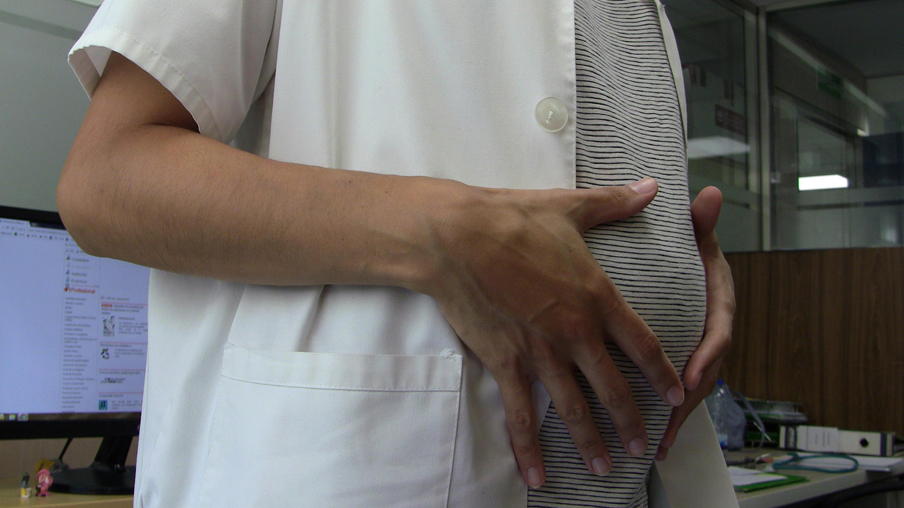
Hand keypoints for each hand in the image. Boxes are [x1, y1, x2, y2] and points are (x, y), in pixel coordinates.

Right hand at [421, 178, 685, 486]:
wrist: (456, 237)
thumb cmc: (511, 218)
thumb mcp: (569, 207)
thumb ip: (615, 203)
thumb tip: (652, 186)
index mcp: (596, 295)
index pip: (642, 343)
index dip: (662, 373)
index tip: (677, 394)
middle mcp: (575, 331)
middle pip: (614, 387)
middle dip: (632, 420)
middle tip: (646, 446)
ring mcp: (541, 352)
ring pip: (573, 408)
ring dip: (591, 441)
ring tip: (605, 468)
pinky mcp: (506, 362)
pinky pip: (521, 414)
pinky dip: (528, 447)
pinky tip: (537, 474)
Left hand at [654, 186, 734, 460]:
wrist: (675, 263)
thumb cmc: (682, 250)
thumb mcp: (693, 235)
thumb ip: (700, 221)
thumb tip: (709, 194)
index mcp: (717, 300)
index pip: (719, 330)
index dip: (708, 355)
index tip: (694, 375)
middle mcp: (711, 328)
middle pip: (707, 369)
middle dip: (690, 398)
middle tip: (671, 418)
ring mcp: (698, 347)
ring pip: (693, 387)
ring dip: (677, 415)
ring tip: (659, 440)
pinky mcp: (682, 360)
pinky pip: (678, 391)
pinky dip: (668, 415)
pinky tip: (655, 439)